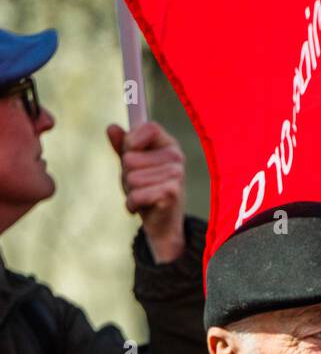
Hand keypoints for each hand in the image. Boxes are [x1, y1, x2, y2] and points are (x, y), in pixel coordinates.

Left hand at [106, 120, 185, 262]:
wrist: (163, 227)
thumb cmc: (147, 192)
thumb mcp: (133, 166)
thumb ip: (123, 146)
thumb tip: (111, 127)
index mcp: (169, 145)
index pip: (147, 127)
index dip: (132, 141)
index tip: (131, 155)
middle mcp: (176, 157)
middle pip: (131, 158)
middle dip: (126, 175)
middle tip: (139, 186)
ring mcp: (176, 175)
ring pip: (131, 178)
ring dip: (130, 191)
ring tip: (142, 198)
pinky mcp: (171, 193)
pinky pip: (136, 194)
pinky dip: (132, 204)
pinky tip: (140, 208)